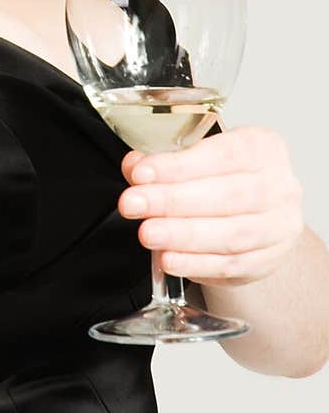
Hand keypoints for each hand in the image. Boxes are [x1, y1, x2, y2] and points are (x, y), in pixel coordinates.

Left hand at [118, 127, 304, 285]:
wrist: (256, 213)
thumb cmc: (224, 177)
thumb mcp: (197, 156)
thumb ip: (165, 160)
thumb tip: (135, 167)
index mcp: (263, 147)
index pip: (222, 154)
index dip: (179, 166)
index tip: (141, 173)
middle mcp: (279, 186)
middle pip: (226, 196)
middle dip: (172, 201)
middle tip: (133, 205)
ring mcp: (279, 227)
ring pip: (230, 234)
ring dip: (182, 235)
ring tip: (147, 233)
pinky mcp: (268, 260)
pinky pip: (230, 265)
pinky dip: (195, 263)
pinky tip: (167, 258)